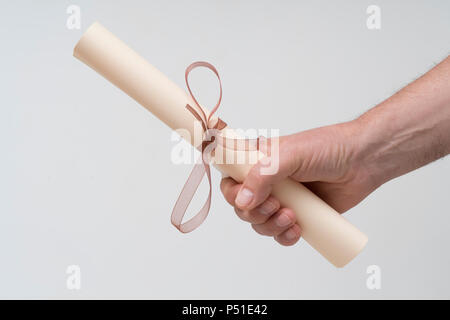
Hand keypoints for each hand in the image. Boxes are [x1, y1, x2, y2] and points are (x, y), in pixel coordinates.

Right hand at [220, 120, 377, 245]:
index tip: (247, 198)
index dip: (233, 194)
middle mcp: (267, 182)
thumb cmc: (327, 148)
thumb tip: (244, 201)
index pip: (231, 180)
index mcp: (258, 161)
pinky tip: (297, 229)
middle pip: (243, 207)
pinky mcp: (298, 215)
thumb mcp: (289, 154)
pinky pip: (280, 234)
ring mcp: (282, 200)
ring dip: (270, 226)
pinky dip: (284, 236)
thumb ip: (262, 175)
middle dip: (255, 213)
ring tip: (291, 216)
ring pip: (260, 224)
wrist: (362, 161)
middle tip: (276, 205)